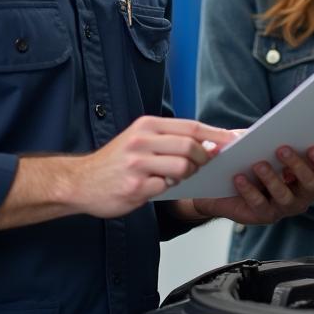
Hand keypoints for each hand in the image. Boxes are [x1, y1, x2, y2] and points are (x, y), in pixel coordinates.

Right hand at [60, 116, 234, 217]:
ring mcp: (138, 164)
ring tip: (176, 176)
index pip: (191, 126)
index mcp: (147, 125)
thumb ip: (170, 140)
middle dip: (203, 158)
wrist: (79, 182)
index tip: (233, 140)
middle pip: (191, 146)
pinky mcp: (135, 186)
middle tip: (201, 166)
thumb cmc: (115, 162)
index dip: (216, 135)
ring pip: (183, 167)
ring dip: (187, 174)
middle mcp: (142, 140)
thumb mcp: (140, 140)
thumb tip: (209, 145)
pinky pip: (167, 187)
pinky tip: (158, 186)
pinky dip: (169, 188)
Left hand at [180, 142, 313, 226]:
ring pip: (287, 196)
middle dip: (300, 166)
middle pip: (313, 184)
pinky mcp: (265, 214)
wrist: (227, 183)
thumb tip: (287, 121)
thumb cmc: (257, 155)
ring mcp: (287, 206)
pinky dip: (250, 190)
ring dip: (273, 179)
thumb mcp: (268, 140)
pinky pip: (260, 205)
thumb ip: (282, 133)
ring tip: (259, 164)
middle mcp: (306, 193)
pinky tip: (239, 178)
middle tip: (284, 148)